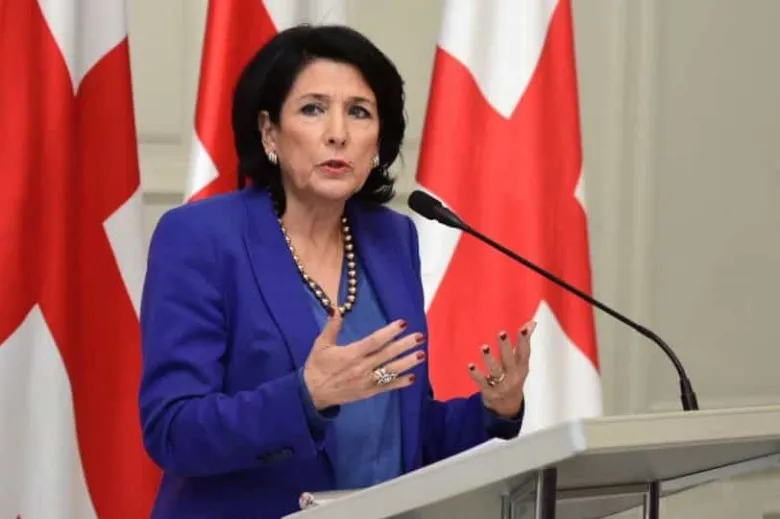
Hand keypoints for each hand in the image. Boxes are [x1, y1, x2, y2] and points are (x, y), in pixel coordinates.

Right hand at [302, 308, 425, 409]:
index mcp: (351, 354)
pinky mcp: (368, 393)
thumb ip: (331, 327)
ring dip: (407, 363)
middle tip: (420, 337)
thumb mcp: (321, 344)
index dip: (389, 332)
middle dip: (404, 345)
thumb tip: (336, 308)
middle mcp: (362, 367)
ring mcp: (367, 381)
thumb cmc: (317, 367)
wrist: (312, 393)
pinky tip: (412, 377)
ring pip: (390, 371)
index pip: (374, 341)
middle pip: (387, 354)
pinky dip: (399, 383)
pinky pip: (386, 387)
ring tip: (421, 355)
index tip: (403, 323)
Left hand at [468, 321, 534, 418]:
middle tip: (501, 333)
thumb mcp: (521, 362)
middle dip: (506, 347)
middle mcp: (512, 376)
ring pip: (495, 371)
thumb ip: (524, 342)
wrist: (507, 406)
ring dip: (489, 359)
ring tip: (484, 347)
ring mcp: (501, 385)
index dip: (525, 341)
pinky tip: (470, 365)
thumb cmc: (514, 376)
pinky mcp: (489, 391)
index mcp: (522, 367)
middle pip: (509, 360)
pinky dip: (476, 374)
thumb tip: (532, 322)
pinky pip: (482, 382)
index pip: (524, 352)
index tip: (523, 328)